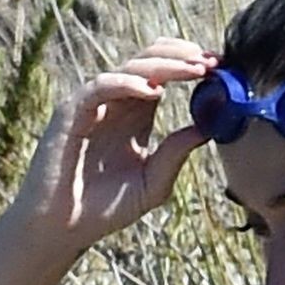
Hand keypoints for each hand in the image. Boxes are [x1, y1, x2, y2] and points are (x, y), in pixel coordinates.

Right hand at [16, 38, 217, 248]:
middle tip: (211, 62)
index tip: (220, 68)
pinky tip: (152, 91)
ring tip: (193, 69)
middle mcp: (116, 102)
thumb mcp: (153, 183)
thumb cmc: (105, 208)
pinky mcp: (72, 112)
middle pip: (150, 60)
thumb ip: (176, 154)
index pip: (164, 74)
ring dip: (164, 65)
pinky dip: (126, 83)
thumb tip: (207, 127)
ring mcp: (94, 103)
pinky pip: (101, 86)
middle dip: (183, 56)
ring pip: (130, 66)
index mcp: (136, 114)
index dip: (191, 66)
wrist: (64, 228)